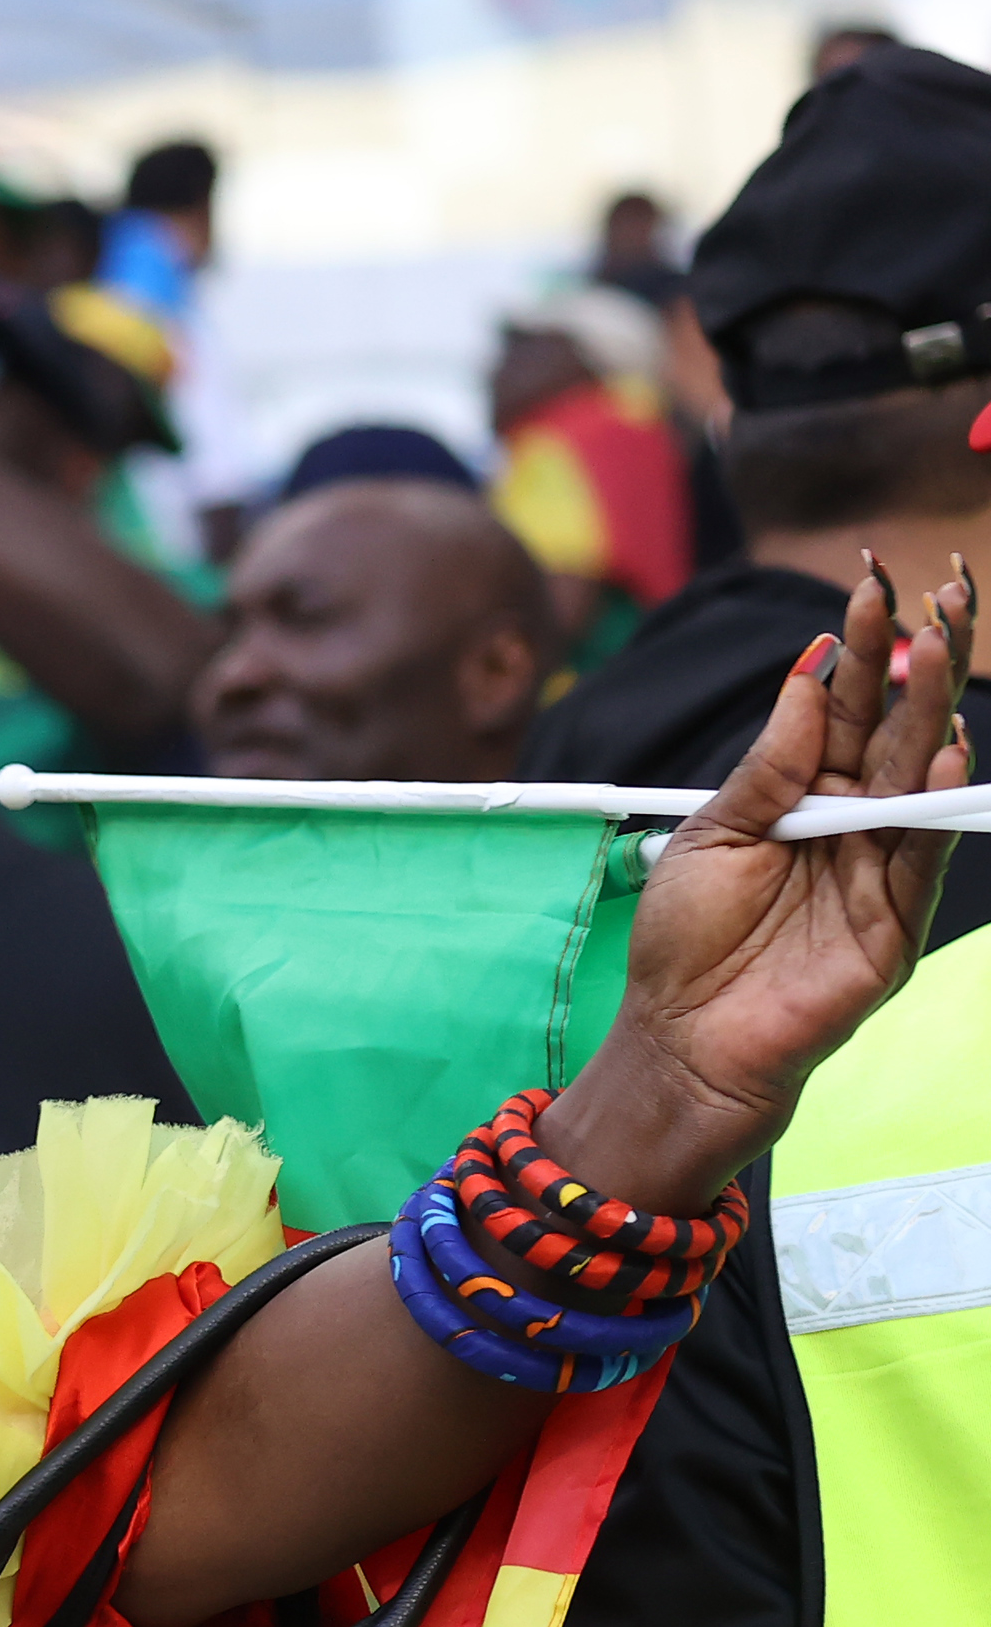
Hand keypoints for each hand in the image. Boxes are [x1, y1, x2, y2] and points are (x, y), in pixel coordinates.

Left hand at [546, 557, 974, 1207]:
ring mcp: (879, 869)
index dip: (861, 647)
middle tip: (938, 592)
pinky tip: (942, 745)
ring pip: (917, 775)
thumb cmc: (685, 945)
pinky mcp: (895, 921)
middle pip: (895, 726)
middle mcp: (849, 823)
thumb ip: (769, 763)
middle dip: (917, 659)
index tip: (873, 584)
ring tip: (940, 645)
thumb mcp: (712, 834)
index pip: (842, 706)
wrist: (683, 1042)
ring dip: (932, 710)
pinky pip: (923, 851)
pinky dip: (935, 798)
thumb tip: (807, 673)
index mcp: (800, 795)